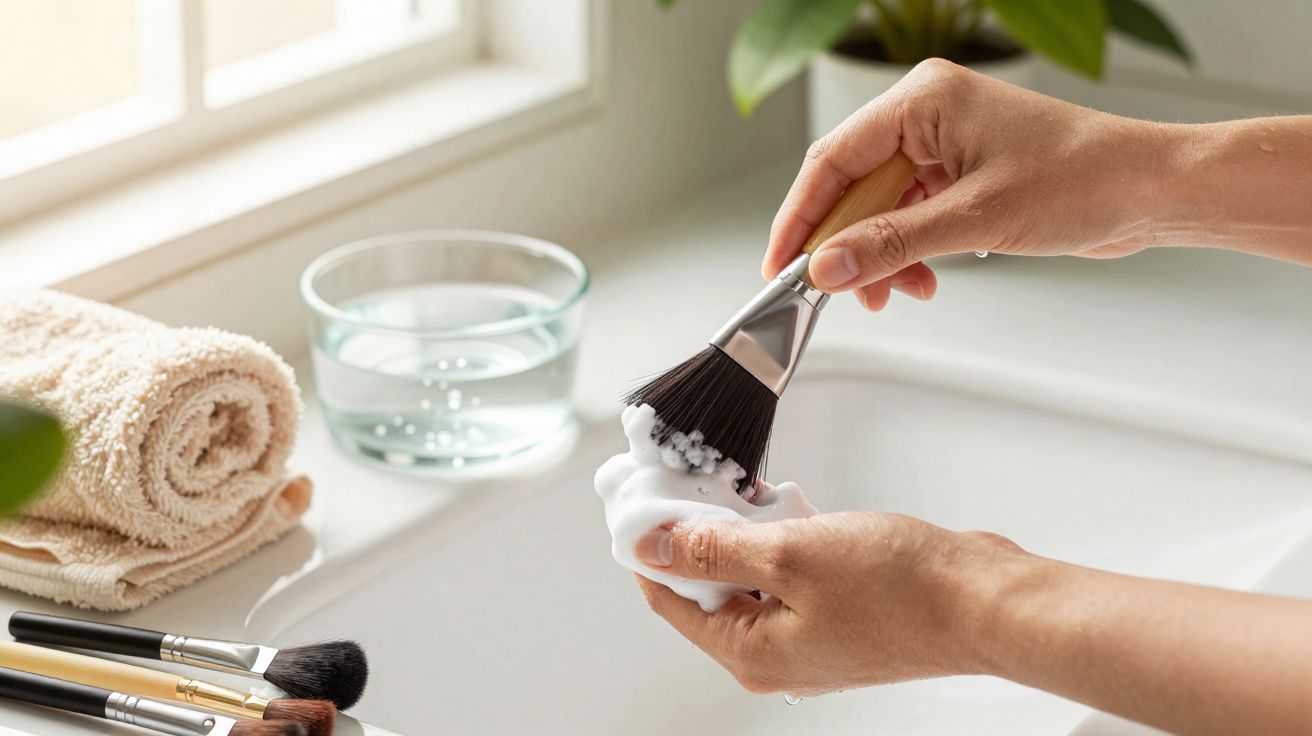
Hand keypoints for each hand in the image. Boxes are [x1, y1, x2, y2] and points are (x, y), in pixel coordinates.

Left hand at [632, 511, 1022, 694]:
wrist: (986, 602)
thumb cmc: (903, 590)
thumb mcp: (789, 554)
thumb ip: (713, 549)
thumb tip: (651, 546)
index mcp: (751, 655)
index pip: (669, 601)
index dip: (650, 549)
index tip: (642, 504)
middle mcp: (775, 657)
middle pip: (707, 591)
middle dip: (698, 537)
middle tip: (700, 487)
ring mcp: (809, 639)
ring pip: (749, 580)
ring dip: (744, 536)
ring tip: (753, 499)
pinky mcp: (839, 618)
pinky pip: (788, 579)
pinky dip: (781, 544)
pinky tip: (791, 514)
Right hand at [766, 59, 1180, 309]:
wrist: (1150, 191)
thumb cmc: (1083, 180)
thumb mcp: (974, 219)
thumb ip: (891, 243)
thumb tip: (826, 269)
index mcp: (922, 100)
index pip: (832, 160)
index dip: (800, 217)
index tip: (780, 267)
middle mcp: (926, 115)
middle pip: (851, 185)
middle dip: (845, 245)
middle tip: (836, 292)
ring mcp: (943, 144)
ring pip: (878, 207)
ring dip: (878, 255)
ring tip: (892, 293)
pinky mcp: (960, 173)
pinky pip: (908, 214)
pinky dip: (906, 251)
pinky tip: (920, 280)